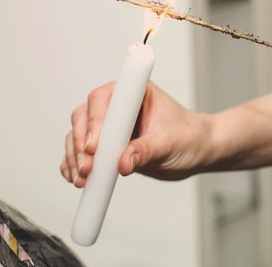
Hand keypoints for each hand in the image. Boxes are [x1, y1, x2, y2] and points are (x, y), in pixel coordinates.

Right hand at [60, 81, 212, 186]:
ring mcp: (109, 125)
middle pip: (84, 117)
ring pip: (78, 135)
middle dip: (80, 144)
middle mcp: (117, 105)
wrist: (197, 150)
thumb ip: (146, 151)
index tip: (94, 147)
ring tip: (81, 179)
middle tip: (86, 168)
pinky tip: (75, 179)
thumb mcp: (170, 143)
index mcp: (134, 92)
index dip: (94, 121)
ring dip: (75, 157)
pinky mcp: (106, 145)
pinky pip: (81, 152)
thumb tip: (123, 163)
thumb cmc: (188, 136)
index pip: (103, 99)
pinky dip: (74, 165)